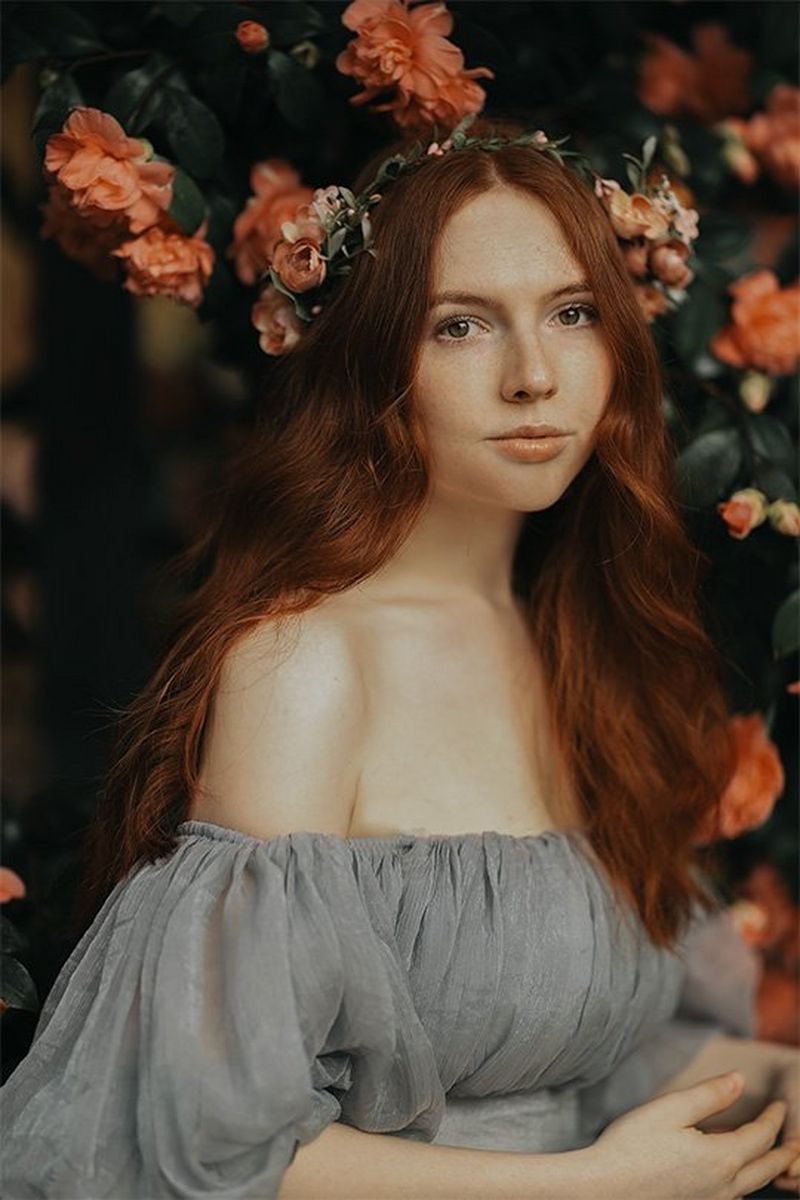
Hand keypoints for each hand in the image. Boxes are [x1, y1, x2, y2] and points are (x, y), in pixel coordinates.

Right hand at [587, 1071, 797, 1198]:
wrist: (602, 1189)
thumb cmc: (631, 1146)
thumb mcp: (671, 1109)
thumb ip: (710, 1095)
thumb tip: (740, 1079)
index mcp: (721, 1159)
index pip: (760, 1137)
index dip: (774, 1119)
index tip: (780, 1104)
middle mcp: (722, 1188)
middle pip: (765, 1169)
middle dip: (782, 1152)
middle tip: (793, 1140)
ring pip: (750, 1186)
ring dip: (766, 1169)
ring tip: (771, 1156)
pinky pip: (731, 1194)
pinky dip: (743, 1180)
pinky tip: (729, 1170)